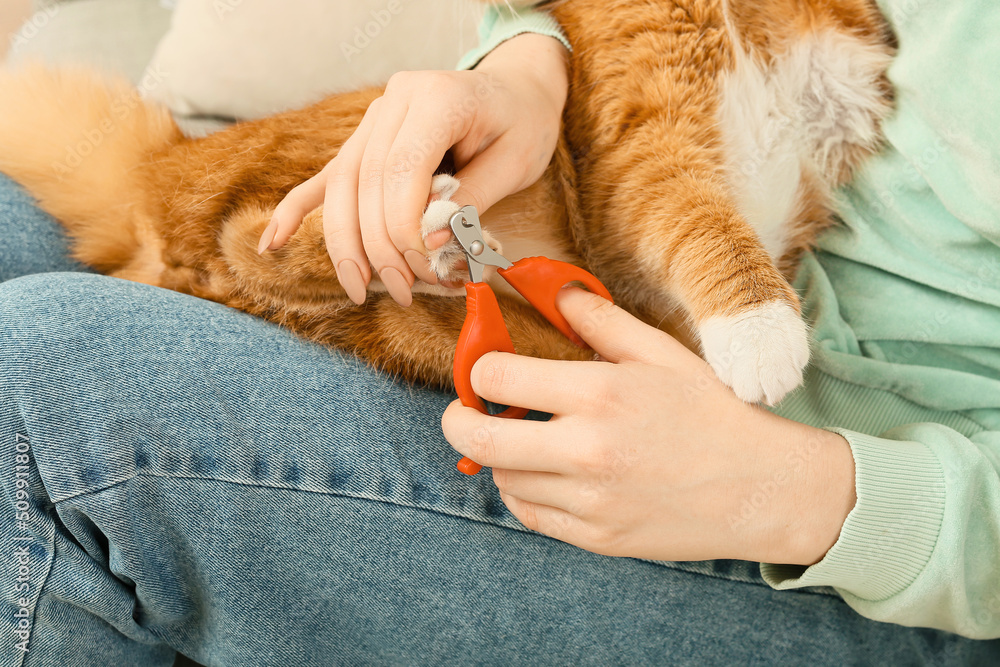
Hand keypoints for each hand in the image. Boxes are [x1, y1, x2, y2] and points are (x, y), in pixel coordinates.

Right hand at [257, 33, 569, 306]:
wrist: (516, 91)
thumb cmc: (522, 125)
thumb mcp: (515, 162)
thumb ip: (470, 201)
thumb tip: (426, 246)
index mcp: (436, 98)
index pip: (401, 171)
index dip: (406, 228)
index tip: (428, 269)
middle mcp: (395, 101)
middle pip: (366, 184)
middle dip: (381, 248)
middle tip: (406, 292)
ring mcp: (374, 119)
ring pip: (340, 188)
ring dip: (346, 246)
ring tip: (361, 290)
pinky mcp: (365, 139)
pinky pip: (325, 178)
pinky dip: (296, 211)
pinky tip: (272, 244)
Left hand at [442, 288, 856, 565]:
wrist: (761, 489)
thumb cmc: (712, 414)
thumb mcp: (661, 353)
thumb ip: (600, 321)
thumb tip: (554, 293)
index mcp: (599, 393)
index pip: (496, 378)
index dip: (478, 369)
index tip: (485, 370)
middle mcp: (587, 449)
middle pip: (477, 439)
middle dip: (457, 421)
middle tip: (464, 413)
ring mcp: (590, 500)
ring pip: (502, 479)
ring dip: (501, 458)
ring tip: (527, 442)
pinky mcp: (596, 537)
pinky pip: (529, 515)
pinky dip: (525, 493)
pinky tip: (548, 475)